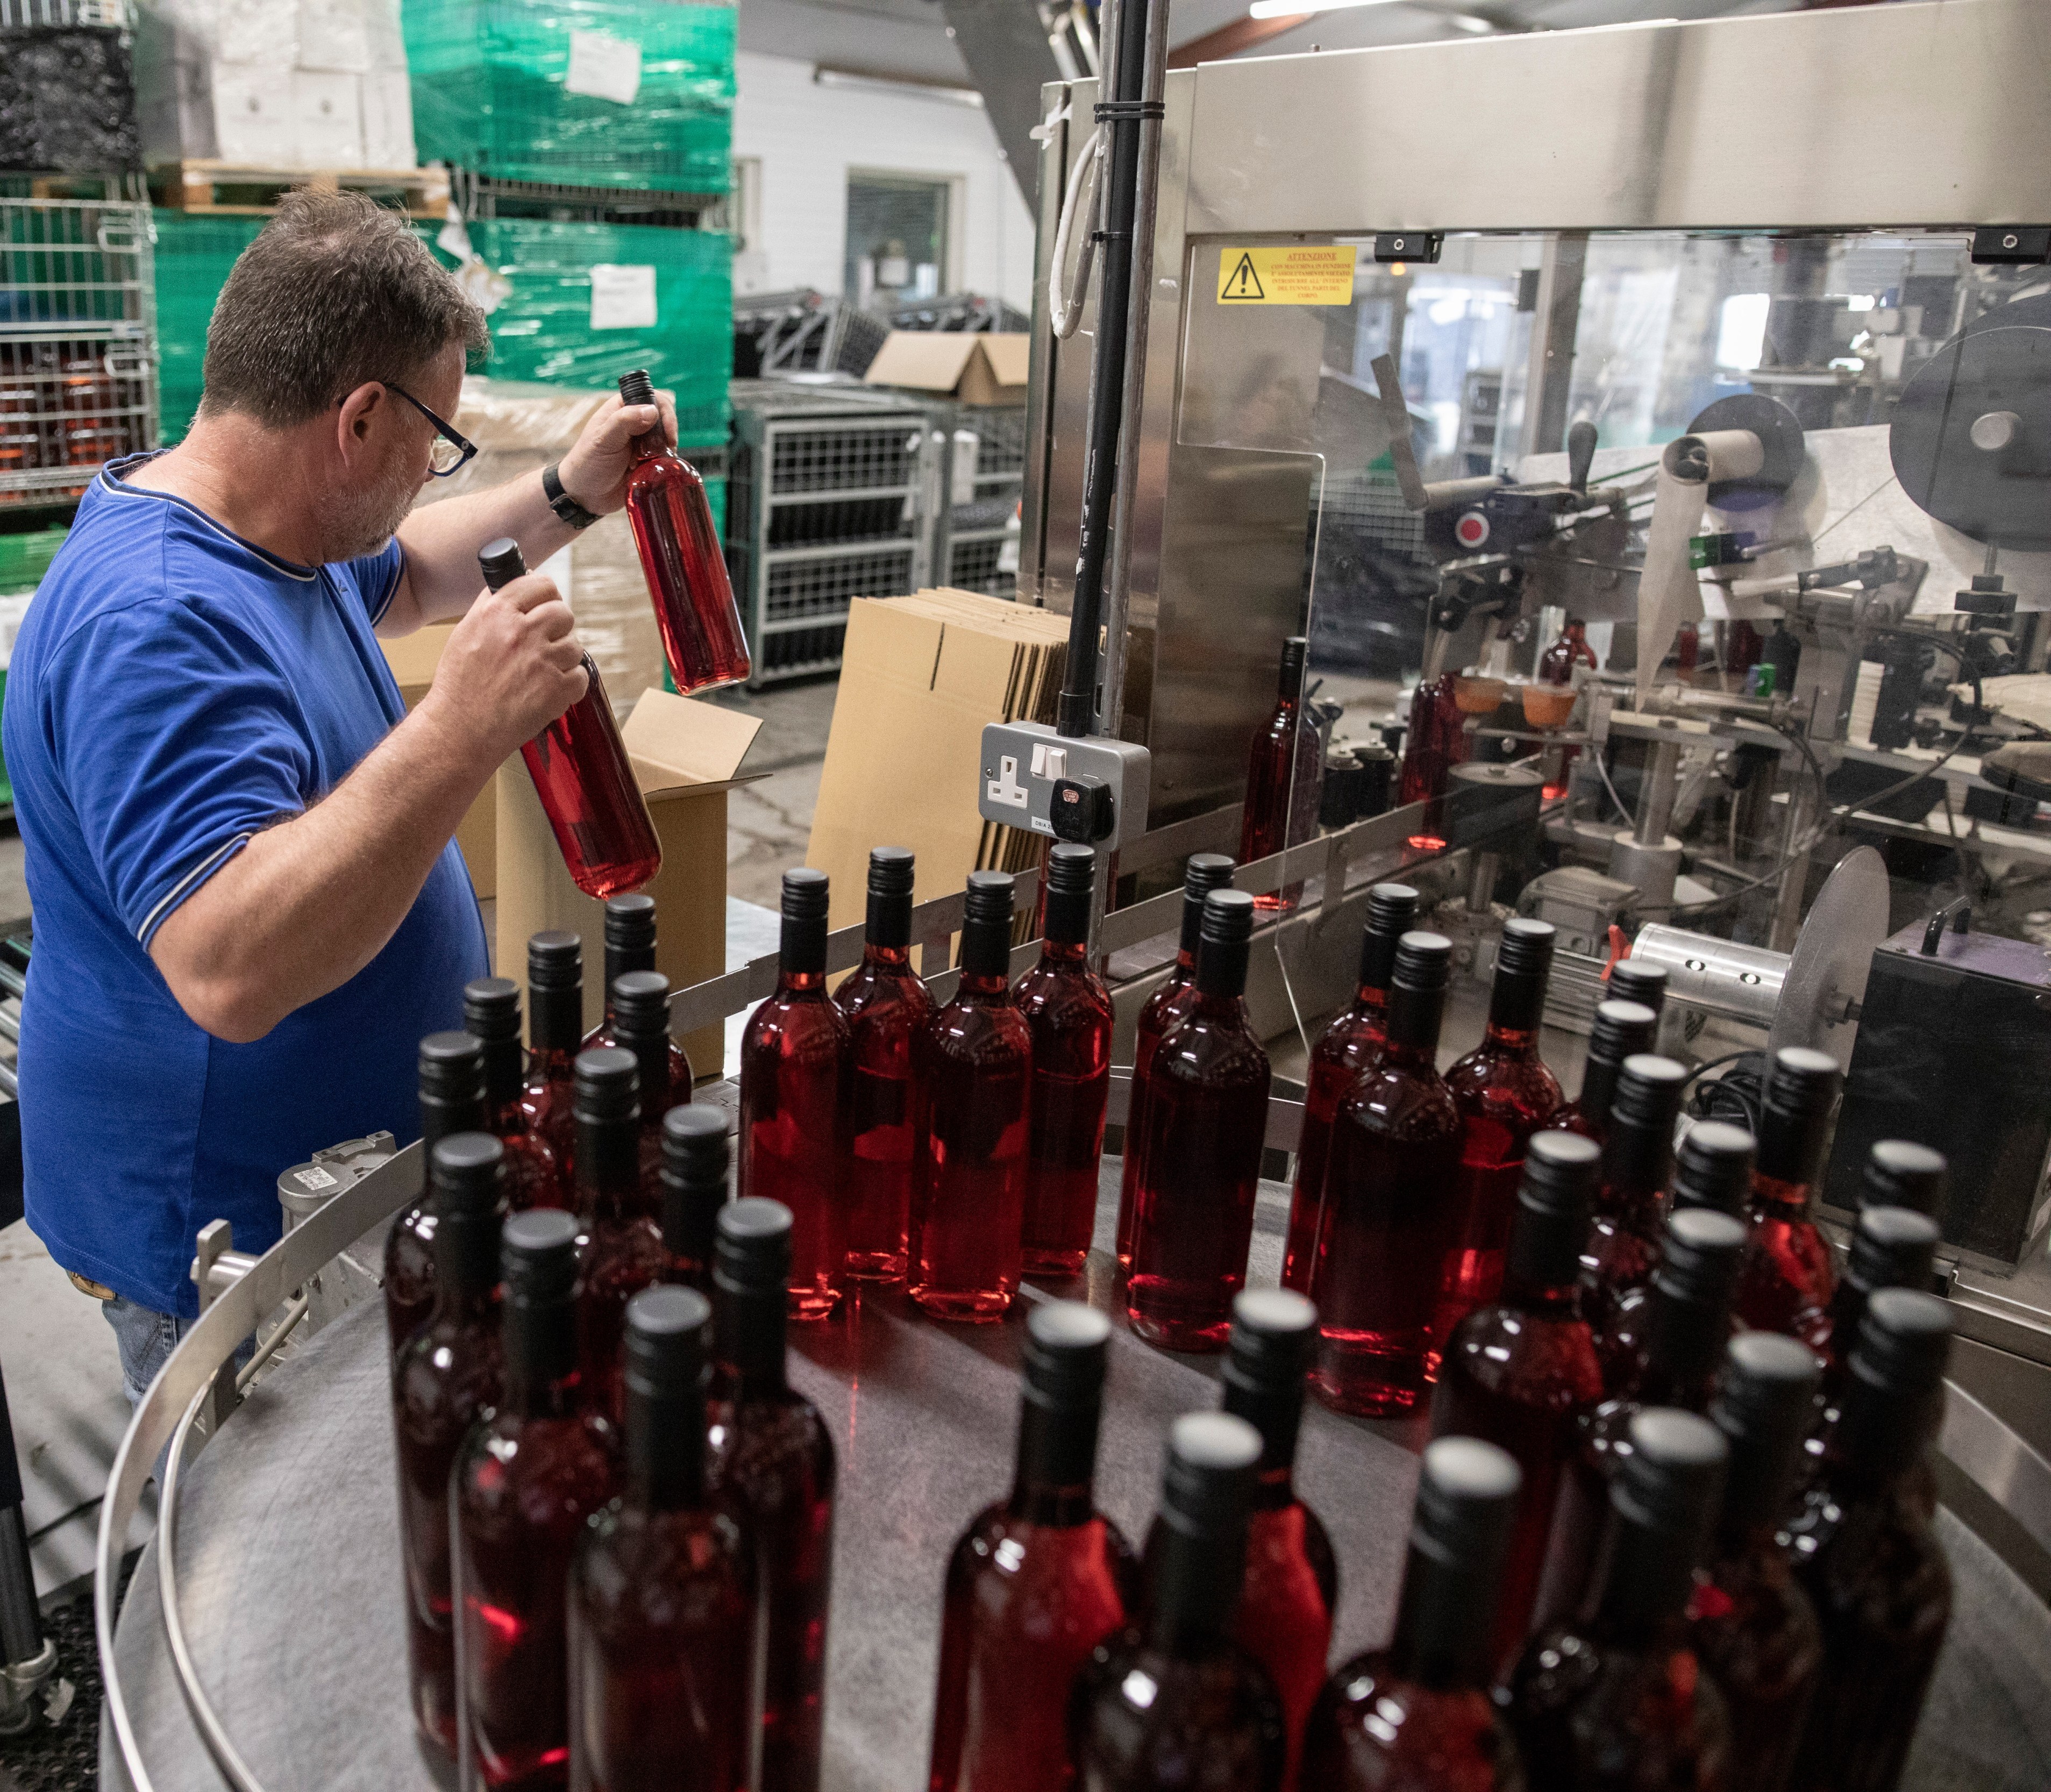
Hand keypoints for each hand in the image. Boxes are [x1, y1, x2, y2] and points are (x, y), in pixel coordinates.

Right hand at [421, 571, 588, 767]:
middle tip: (544, 643)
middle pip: (563, 612)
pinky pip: (581, 676)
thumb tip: (513, 581)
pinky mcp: (557, 689)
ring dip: (563, 659)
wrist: (460, 730)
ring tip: (538, 674)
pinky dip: (570, 685)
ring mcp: (542, 661)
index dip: (545, 594)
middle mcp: (521, 632)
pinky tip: (548, 691)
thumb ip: (491, 605)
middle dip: (558, 627)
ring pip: (575, 646)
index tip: (544, 604)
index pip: (540, 584)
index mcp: (496, 613)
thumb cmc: (459, 685)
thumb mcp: (465, 632)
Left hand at [555, 390, 679, 516]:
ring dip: (662, 452)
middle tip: (655, 451)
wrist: (585, 496)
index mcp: (621, 409)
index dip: (664, 412)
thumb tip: (651, 411)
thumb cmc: (588, 464)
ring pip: (666, 440)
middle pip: (664, 419)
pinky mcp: (648, 461)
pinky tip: (649, 472)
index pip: (652, 398)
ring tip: (647, 463)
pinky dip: (663, 465)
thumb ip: (625, 421)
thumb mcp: (604, 440)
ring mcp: (642, 443)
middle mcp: (634, 423)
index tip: (666, 433)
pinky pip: (665, 459)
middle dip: (665, 435)